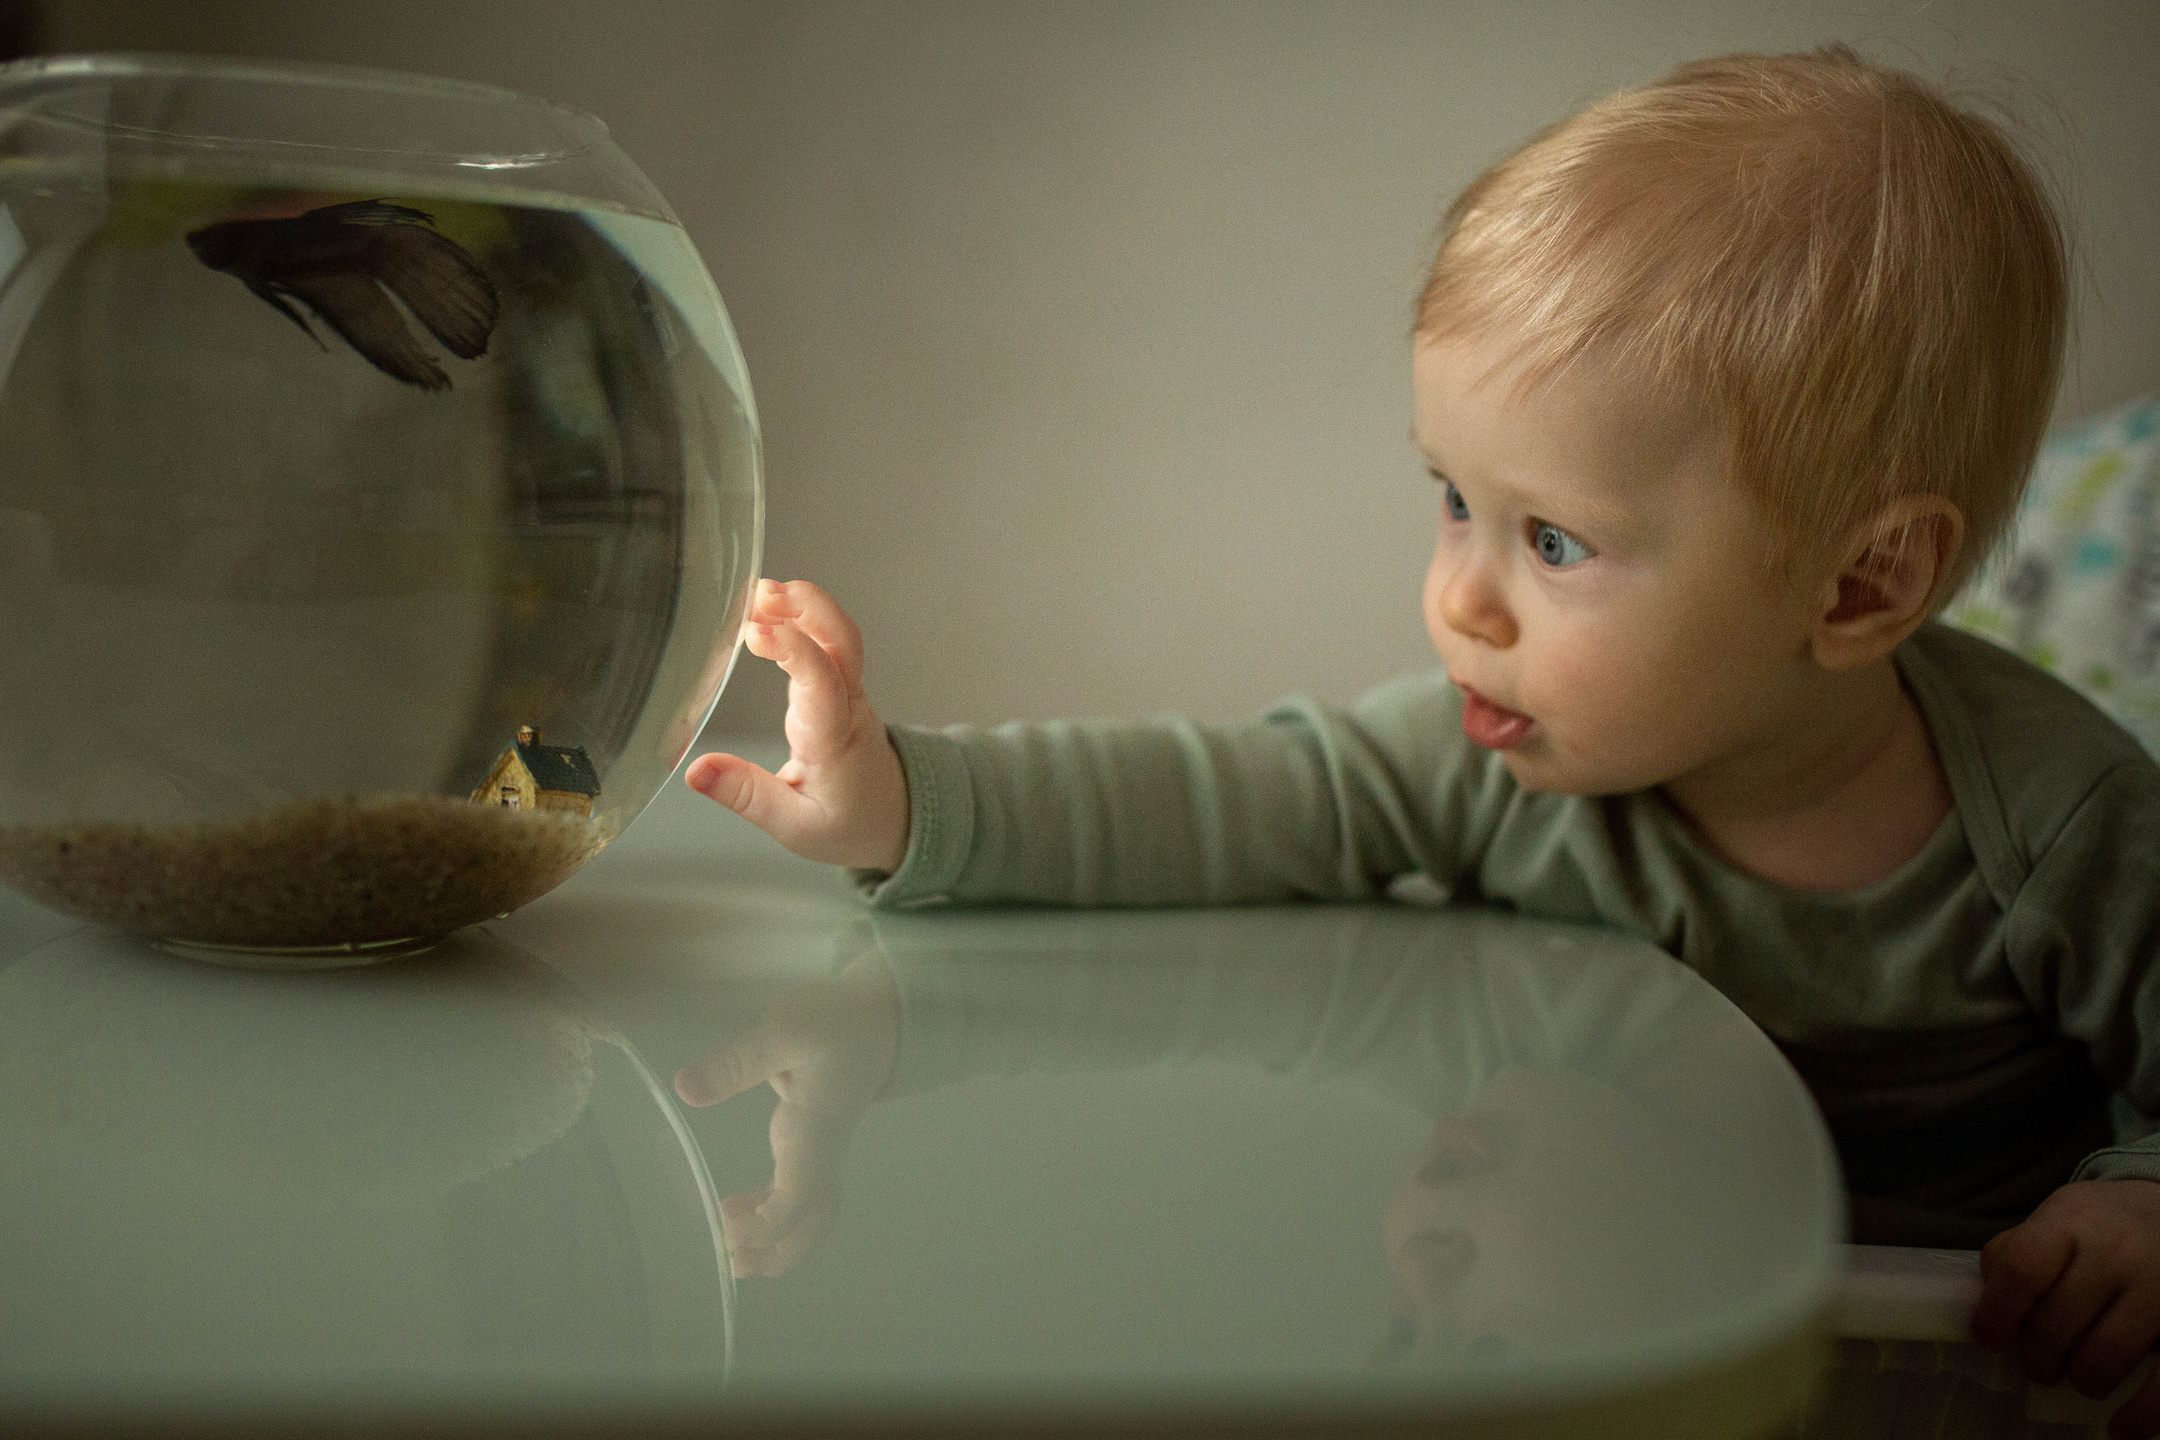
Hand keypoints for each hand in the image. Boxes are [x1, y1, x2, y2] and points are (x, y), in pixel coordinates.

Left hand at [672, 955, 901, 1276]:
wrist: (875, 1021)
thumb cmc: (834, 1022)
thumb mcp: (784, 1030)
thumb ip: (737, 1062)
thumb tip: (685, 1088)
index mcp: (819, 1129)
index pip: (802, 1191)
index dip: (770, 1223)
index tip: (730, 1233)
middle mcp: (824, 1151)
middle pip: (815, 1220)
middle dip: (780, 1252)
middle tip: (734, 1266)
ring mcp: (822, 1151)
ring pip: (810, 1214)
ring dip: (776, 1240)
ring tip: (728, 1248)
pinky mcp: (812, 1145)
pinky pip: (797, 1195)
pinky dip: (770, 1212)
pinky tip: (735, 1208)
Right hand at [685, 579, 909, 870]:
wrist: (894, 819)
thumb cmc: (846, 824)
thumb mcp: (793, 827)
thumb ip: (745, 795)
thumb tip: (696, 771)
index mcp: (835, 741)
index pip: (822, 683)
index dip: (792, 650)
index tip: (755, 631)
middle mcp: (847, 707)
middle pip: (844, 642)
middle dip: (807, 609)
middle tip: (761, 592)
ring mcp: (847, 693)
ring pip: (837, 637)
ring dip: (802, 608)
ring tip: (756, 593)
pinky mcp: (839, 688)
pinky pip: (827, 645)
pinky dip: (800, 621)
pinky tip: (767, 611)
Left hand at [1971, 1179, 2159, 1436]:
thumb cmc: (2099, 1226)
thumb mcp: (2055, 1218)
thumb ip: (2018, 1254)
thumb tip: (1987, 1311)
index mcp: (2071, 1221)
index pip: (2021, 1268)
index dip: (1996, 1312)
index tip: (1988, 1338)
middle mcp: (2117, 1253)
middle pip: (2056, 1323)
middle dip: (2037, 1357)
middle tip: (2037, 1364)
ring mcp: (2158, 1289)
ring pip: (2104, 1358)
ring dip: (2081, 1380)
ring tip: (2076, 1375)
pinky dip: (2140, 1414)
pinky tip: (2121, 1427)